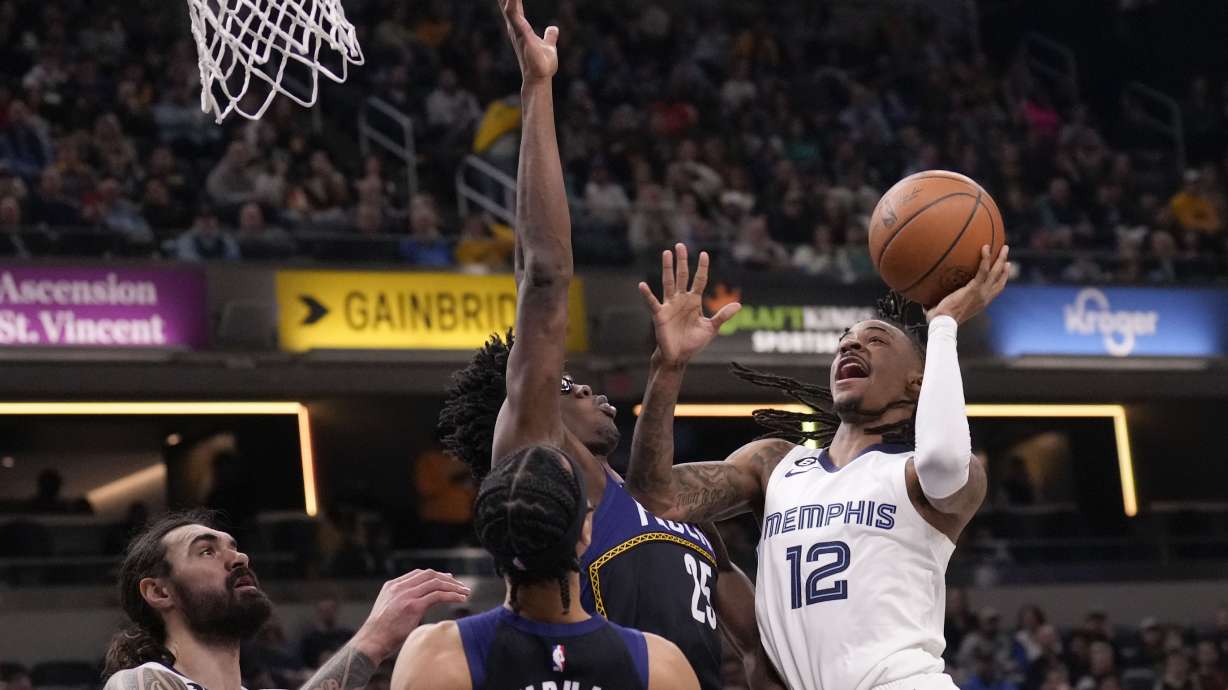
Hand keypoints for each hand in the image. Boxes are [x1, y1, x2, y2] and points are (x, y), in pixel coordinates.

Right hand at [351, 569, 470, 660]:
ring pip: (436, 583)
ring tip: (465, 592)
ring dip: (453, 586)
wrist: (371, 642)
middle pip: (429, 574)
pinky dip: (452, 595)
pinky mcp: (413, 606)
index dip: (436, 575)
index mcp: (392, 585)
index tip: (448, 580)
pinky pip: (438, 595)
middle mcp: (399, 587)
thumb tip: (416, 606)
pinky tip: (460, 599)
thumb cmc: (380, 633)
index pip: (418, 574)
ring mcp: (406, 595)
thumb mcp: (388, 610)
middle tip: (460, 585)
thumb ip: (400, 602)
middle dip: (447, 579)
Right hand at [500, 0, 557, 83]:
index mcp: (521, 27)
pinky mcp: (521, 34)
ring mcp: (517, 30)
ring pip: (508, 6)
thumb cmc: (542, 65)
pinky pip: (514, 16)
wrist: (540, 78)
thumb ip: (549, 36)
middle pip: (507, 2)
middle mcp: (515, 27)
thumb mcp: (548, 45)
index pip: (514, 5)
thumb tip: (553, 29)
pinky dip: (512, 5)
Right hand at [638, 243, 741, 366]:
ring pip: (668, 283)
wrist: (679, 356)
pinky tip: (642, 285)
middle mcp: (681, 300)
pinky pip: (653, 302)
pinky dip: (647, 294)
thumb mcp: (711, 328)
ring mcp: (670, 305)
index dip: (702, 268)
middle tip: (680, 245)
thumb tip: (739, 305)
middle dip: (681, 261)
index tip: (704, 254)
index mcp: (694, 301)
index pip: (699, 280)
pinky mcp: (660, 315)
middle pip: (682, 276)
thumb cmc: (693, 342)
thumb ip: (723, 316)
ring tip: (666, 253)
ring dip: (667, 268)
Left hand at [927, 245, 1009, 324]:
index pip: (996, 290)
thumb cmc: (940, 320)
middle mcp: (985, 298)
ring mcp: (981, 293)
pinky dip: (985, 258)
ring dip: (1001, 259)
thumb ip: (939, 303)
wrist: (944, 323)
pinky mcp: (974, 288)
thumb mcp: (945, 310)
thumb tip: (923, 303)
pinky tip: (985, 247)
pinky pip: (983, 270)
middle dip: (1004, 266)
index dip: (1002, 279)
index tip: (1004, 268)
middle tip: (1005, 254)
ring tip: (1004, 247)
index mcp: (981, 303)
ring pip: (995, 272)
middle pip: (1000, 279)